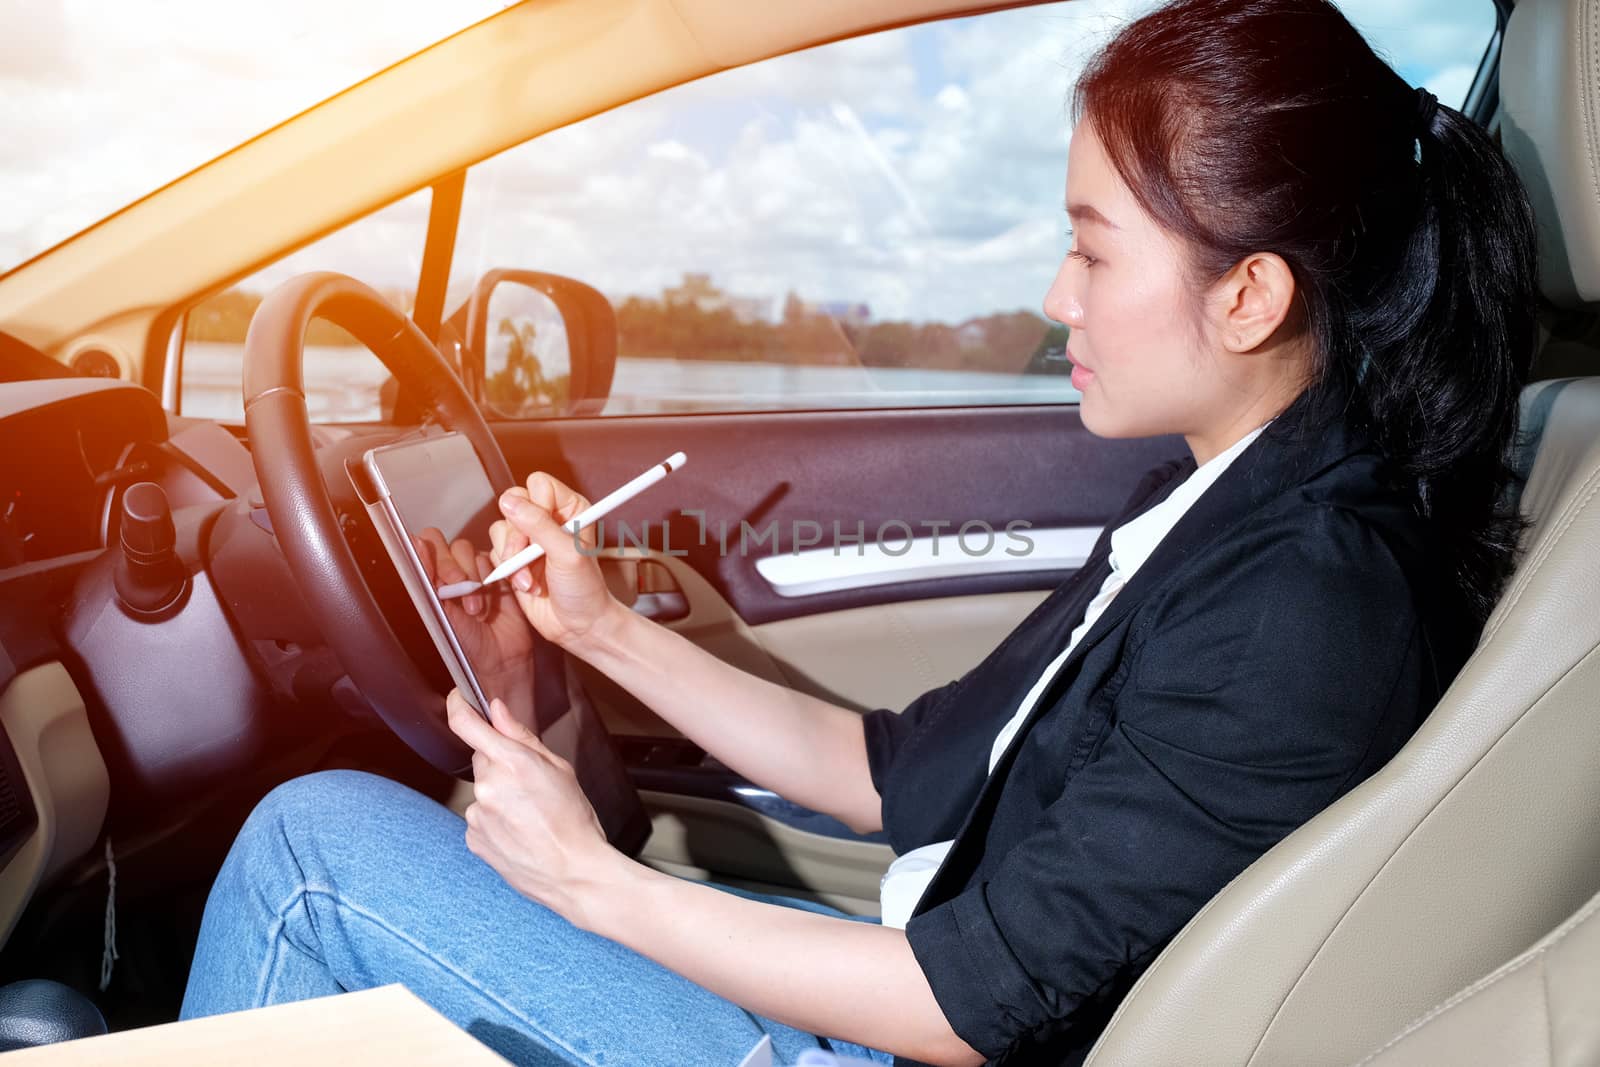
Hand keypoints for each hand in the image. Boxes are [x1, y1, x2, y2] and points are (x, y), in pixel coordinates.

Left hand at [414, 526, 534, 722]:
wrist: (498, 660)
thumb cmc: (464, 644)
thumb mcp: (440, 614)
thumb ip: (428, 580)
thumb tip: (415, 544)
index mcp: (431, 577)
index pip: (426, 545)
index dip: (433, 554)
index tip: (440, 575)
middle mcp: (453, 569)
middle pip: (453, 546)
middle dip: (457, 568)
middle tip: (460, 590)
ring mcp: (478, 571)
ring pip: (475, 555)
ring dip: (476, 582)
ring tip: (477, 611)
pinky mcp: (499, 574)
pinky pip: (497, 563)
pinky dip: (495, 581)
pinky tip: (493, 604)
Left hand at [445, 687, 620, 924]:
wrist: (572, 872)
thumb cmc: (574, 821)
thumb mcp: (559, 768)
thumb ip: (522, 736)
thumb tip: (498, 711)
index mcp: (512, 762)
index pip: (466, 724)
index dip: (457, 706)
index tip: (457, 699)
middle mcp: (488, 786)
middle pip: (482, 759)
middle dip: (501, 764)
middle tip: (529, 783)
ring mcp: (477, 814)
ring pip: (483, 790)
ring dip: (500, 795)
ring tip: (529, 814)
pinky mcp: (473, 837)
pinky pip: (480, 817)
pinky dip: (496, 819)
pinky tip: (519, 830)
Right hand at [491, 472, 620, 649]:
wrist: (578, 625)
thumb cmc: (585, 590)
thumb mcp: (567, 554)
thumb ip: (539, 525)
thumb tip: (510, 502)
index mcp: (570, 509)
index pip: (539, 484)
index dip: (535, 506)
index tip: (544, 533)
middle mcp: (549, 519)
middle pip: (513, 503)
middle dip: (517, 536)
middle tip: (530, 556)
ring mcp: (531, 538)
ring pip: (501, 528)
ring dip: (514, 559)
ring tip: (532, 578)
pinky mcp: (517, 557)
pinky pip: (496, 551)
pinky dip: (509, 571)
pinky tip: (529, 585)